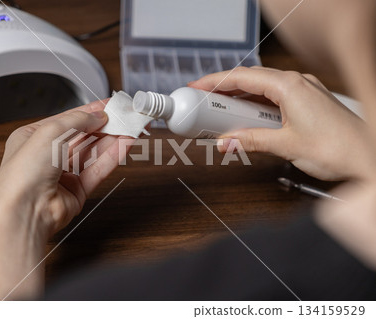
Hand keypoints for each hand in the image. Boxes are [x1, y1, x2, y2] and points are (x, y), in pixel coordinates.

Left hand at [0, 99, 129, 235]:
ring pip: (94, 153)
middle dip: (105, 125)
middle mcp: (48, 156)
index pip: (68, 120)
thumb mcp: (50, 132)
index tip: (110, 105)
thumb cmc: (24, 173)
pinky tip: (126, 144)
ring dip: (113, 139)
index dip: (90, 111)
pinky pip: (99, 169)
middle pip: (84, 136)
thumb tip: (98, 116)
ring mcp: (63, 174)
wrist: (25, 210)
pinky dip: (113, 156)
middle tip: (125, 116)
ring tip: (131, 127)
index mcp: (33, 138)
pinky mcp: (77, 190)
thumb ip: (77, 120)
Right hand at [189, 66, 373, 180]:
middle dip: (224, 91)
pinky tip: (247, 121)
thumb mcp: (286, 145)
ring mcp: (304, 92)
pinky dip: (256, 108)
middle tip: (203, 104)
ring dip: (240, 101)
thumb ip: (251, 141)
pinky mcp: (308, 103)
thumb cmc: (340, 149)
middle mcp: (297, 83)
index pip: (243, 77)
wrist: (369, 159)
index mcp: (290, 86)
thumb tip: (226, 141)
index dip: (215, 82)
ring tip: (220, 115)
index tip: (196, 87)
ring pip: (262, 90)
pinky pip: (274, 99)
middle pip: (250, 81)